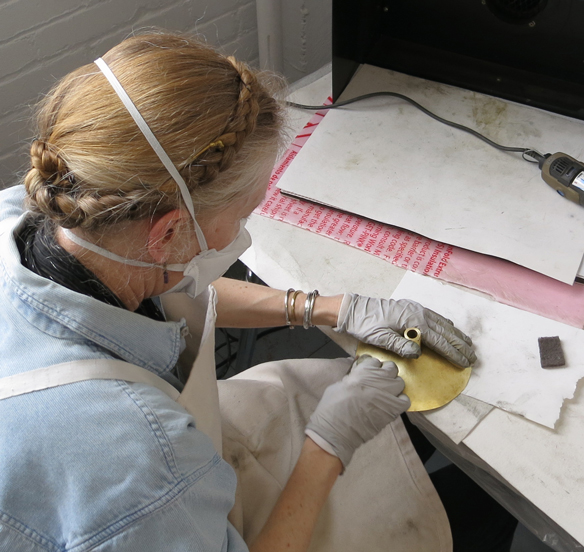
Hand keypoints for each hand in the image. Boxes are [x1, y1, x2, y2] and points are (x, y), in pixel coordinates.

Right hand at [305, 355, 409, 468]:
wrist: (336, 429)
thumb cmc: (332, 406)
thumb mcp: (339, 384)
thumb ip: (352, 377)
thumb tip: (358, 376)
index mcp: (363, 370)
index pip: (374, 360)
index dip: (372, 366)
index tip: (368, 371)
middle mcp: (378, 379)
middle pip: (391, 368)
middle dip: (385, 372)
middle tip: (378, 380)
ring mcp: (388, 393)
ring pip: (400, 382)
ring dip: (393, 385)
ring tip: (385, 392)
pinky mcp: (393, 409)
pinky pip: (405, 400)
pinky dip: (400, 400)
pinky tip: (392, 403)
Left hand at [334, 293, 476, 366]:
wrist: (354, 309)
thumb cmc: (365, 324)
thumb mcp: (380, 338)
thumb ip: (399, 345)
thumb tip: (418, 353)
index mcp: (412, 321)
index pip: (438, 340)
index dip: (453, 352)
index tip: (465, 362)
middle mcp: (418, 313)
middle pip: (445, 331)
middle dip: (460, 344)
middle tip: (473, 357)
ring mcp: (415, 309)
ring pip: (442, 323)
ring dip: (456, 334)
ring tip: (468, 344)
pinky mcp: (411, 308)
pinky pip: (434, 317)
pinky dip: (446, 325)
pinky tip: (449, 328)